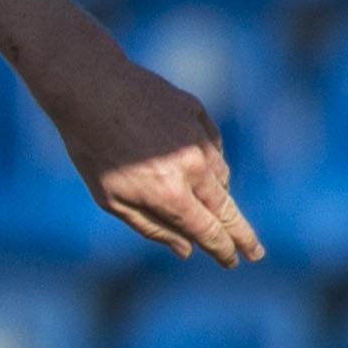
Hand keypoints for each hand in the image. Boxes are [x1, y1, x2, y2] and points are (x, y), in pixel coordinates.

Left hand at [47, 57, 263, 265]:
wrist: (90, 86)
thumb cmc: (92, 148)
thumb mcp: (111, 198)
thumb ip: (152, 226)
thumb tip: (187, 250)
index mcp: (169, 194)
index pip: (208, 231)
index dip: (223, 251)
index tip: (233, 262)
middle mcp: (192, 167)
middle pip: (227, 208)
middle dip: (243, 234)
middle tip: (256, 253)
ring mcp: (198, 137)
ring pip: (222, 176)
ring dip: (220, 196)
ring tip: (213, 208)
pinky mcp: (197, 113)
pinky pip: (212, 146)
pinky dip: (208, 161)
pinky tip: (194, 165)